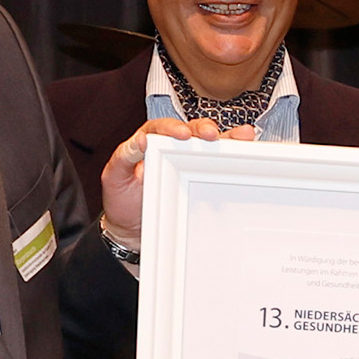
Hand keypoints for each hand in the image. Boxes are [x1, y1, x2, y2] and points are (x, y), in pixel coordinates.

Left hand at [99, 113, 251, 249]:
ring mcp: (187, 163)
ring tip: (242, 136)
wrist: (131, 231)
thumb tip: (140, 140)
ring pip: (208, 145)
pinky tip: (245, 149)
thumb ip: (124, 156)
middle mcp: (170, 148)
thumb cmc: (121, 203)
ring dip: (226, 138)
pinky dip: (231, 156)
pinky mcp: (199, 177)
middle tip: (211, 135)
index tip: (182, 135)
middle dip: (203, 130)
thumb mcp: (113, 178)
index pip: (161, 128)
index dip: (173, 128)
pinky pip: (216, 164)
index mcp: (147, 142)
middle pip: (190, 131)